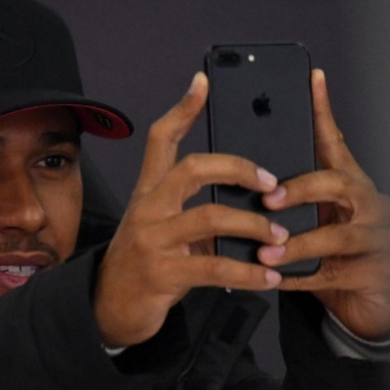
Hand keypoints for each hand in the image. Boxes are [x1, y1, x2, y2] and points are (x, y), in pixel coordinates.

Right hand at [93, 73, 285, 347]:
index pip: (161, 139)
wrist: (108, 307)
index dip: (183, 109)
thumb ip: (191, 207)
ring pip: (210, 217)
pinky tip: (269, 278)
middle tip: (272, 184)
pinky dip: (249, 273)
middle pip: (193, 169)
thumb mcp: (159, 225)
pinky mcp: (162, 273)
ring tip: (280, 237)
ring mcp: (152, 240)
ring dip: (254, 226)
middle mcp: (148, 209)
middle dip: (240, 170)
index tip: (204, 82)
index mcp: (149, 193)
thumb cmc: (143, 264)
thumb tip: (243, 196)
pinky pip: (214, 267)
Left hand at [257, 69, 389, 339]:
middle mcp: (371, 205)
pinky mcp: (375, 274)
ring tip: (265, 251)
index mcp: (352, 185)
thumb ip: (295, 196)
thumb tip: (246, 175)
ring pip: (338, 235)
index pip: (336, 143)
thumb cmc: (336, 256)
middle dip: (302, 190)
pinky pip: (330, 276)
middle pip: (340, 184)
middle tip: (268, 199)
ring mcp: (378, 239)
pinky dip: (299, 278)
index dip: (323, 113)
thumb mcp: (317, 219)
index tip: (311, 80)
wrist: (370, 307)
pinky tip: (274, 279)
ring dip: (297, 243)